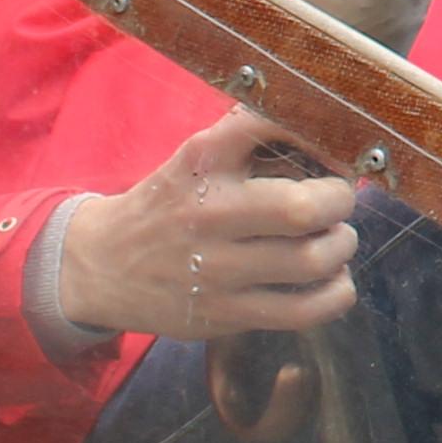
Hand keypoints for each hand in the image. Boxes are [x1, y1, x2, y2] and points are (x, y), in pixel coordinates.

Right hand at [54, 111, 360, 346]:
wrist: (100, 266)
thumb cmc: (169, 205)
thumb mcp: (197, 158)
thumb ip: (254, 141)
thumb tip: (331, 137)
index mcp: (203, 161)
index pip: (268, 127)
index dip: (319, 135)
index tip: (335, 148)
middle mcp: (209, 212)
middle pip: (303, 208)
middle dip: (339, 201)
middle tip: (336, 201)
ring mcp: (215, 269)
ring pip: (311, 261)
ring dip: (341, 246)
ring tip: (335, 239)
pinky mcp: (224, 314)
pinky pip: (303, 311)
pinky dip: (336, 294)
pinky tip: (334, 280)